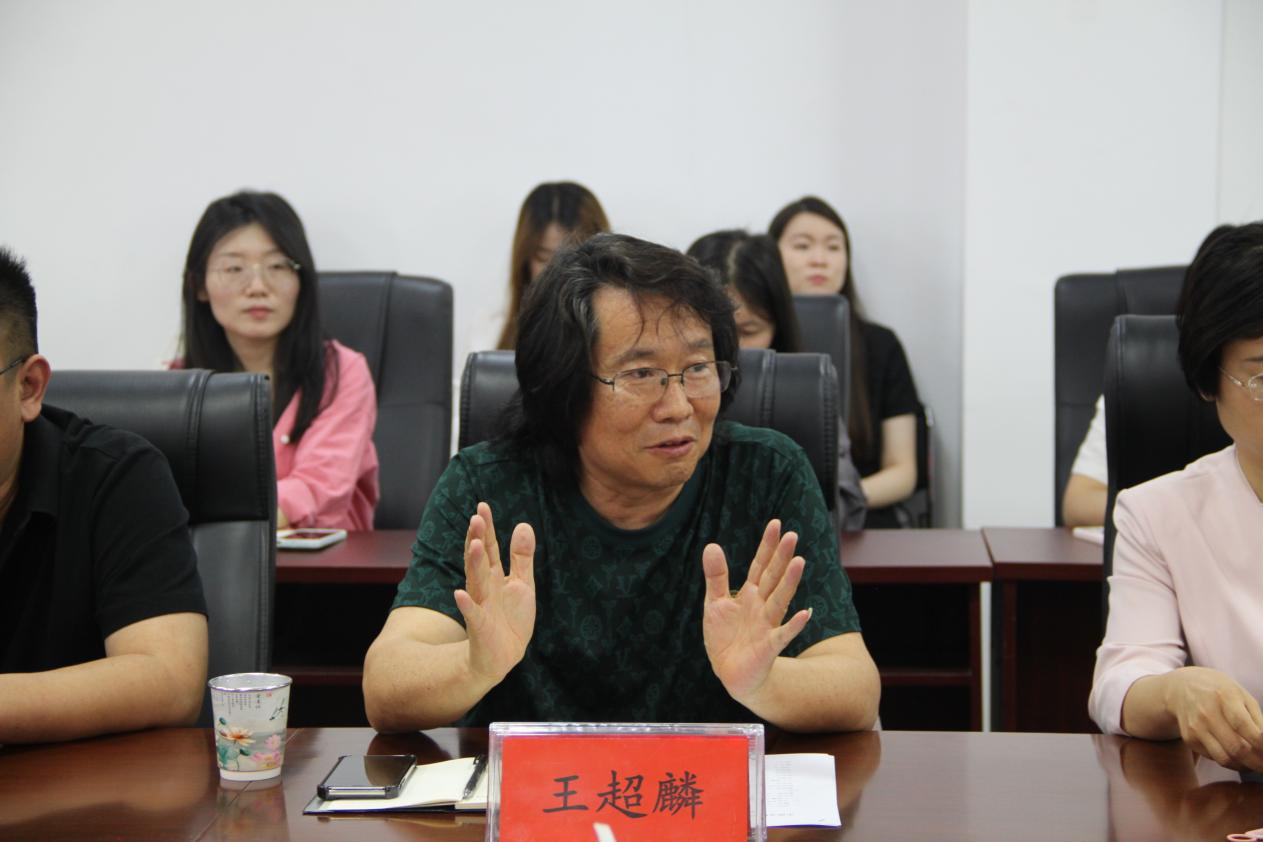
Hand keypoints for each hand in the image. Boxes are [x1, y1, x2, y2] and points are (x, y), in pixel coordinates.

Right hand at [452, 502, 535, 685]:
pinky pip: (472, 614)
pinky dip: (466, 604)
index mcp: (494, 576)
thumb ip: (521, 556)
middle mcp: (484, 587)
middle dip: (478, 539)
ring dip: (474, 564)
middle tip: (476, 518)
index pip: (489, 547)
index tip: (482, 506)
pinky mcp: (481, 627)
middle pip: (480, 560)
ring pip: (476, 582)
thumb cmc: (510, 618)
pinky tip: (458, 593)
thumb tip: (523, 524)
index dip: (487, 528)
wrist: (503, 656)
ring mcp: (481, 606)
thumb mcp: (522, 583)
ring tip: (473, 545)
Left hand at [701, 519, 811, 703]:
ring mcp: (767, 625)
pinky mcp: (769, 646)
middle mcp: (762, 606)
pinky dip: (794, 625)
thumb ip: (716, 576)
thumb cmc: (726, 637)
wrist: (730, 673)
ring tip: (799, 562)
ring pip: (780, 600)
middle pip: (773, 578)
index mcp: (749, 594)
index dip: (767, 546)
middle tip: (792, 535)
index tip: (776, 524)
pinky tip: (806, 613)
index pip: (760, 565)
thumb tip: (711, 544)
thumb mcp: (715, 603)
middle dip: (781, 558)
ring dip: (789, 582)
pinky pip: (783, 634)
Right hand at [1163, 667, 1262, 771]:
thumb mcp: (1242, 696)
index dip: (1262, 746)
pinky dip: (1230, 761)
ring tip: (1254, 765)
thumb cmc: (1219, 692)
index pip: (1246, 728)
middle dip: (1258, 763)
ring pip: (1225, 759)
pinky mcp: (1189, 738)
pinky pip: (1214, 757)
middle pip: (1237, 748)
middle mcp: (1207, 713)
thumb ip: (1258, 720)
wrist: (1181, 688)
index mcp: (1225, 697)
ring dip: (1245, 767)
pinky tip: (1236, 756)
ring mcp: (1196, 727)